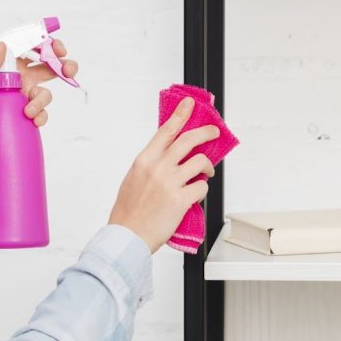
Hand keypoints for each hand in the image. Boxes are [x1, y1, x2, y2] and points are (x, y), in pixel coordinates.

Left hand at [0, 39, 78, 158]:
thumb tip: (3, 45)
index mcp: (7, 66)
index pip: (31, 49)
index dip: (46, 45)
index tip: (57, 48)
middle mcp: (19, 79)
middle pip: (48, 67)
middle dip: (63, 65)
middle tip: (69, 69)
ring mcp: (24, 98)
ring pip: (46, 93)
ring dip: (44, 99)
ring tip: (30, 111)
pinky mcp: (25, 116)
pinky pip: (41, 113)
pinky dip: (41, 115)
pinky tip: (33, 120)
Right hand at [108, 98, 219, 253]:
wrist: (127, 236)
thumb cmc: (128, 212)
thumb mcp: (133, 179)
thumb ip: (151, 165)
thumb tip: (169, 157)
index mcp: (144, 160)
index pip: (166, 130)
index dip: (180, 115)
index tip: (190, 104)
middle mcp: (158, 167)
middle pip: (189, 141)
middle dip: (206, 133)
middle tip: (213, 132)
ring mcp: (170, 182)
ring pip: (200, 163)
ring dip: (207, 167)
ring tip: (206, 173)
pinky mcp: (181, 199)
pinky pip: (202, 187)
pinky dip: (201, 191)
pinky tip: (194, 196)